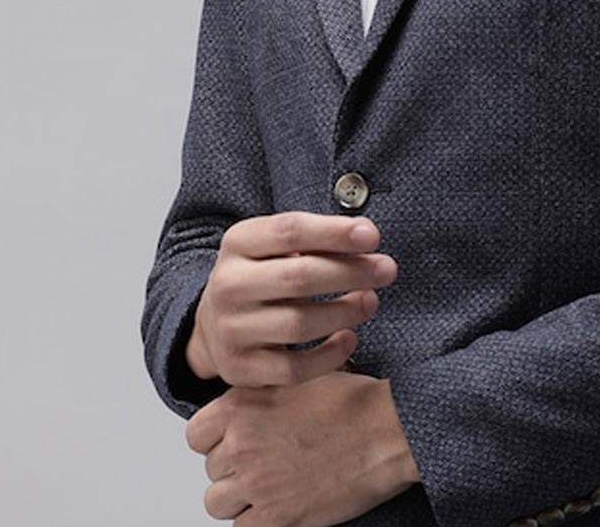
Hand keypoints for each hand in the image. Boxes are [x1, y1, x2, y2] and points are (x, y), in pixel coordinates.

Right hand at [186, 211, 398, 386]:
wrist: (213, 325)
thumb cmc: (261, 276)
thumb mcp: (274, 247)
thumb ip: (315, 240)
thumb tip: (365, 237)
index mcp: (237, 243)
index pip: (289, 231)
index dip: (334, 232)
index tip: (371, 236)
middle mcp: (228, 285)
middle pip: (297, 277)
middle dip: (349, 272)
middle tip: (385, 269)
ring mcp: (232, 329)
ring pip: (298, 324)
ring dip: (344, 312)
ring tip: (370, 301)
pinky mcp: (241, 369)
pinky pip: (294, 369)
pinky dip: (329, 356)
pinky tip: (349, 338)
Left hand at [186, 369, 420, 524]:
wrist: (383, 430)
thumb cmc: (350, 402)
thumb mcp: (294, 379)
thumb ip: (260, 395)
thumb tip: (245, 408)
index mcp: (242, 405)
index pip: (195, 434)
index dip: (213, 439)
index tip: (230, 442)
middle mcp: (242, 442)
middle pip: (210, 468)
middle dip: (232, 468)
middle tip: (262, 463)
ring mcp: (256, 481)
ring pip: (217, 502)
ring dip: (238, 498)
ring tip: (265, 489)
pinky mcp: (277, 515)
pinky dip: (256, 521)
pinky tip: (277, 507)